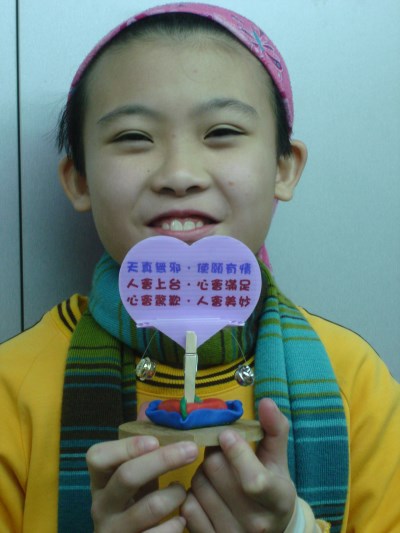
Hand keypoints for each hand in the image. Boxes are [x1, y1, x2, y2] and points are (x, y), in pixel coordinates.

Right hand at [86, 404, 198, 531]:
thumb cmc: (136, 501)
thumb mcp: (135, 472)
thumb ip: (141, 441)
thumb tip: (150, 408)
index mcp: (100, 480)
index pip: (97, 456)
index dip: (126, 446)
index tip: (155, 440)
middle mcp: (101, 505)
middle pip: (128, 476)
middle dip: (163, 460)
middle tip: (192, 449)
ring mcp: (113, 531)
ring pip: (149, 507)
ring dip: (175, 494)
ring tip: (183, 491)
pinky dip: (175, 526)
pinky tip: (181, 520)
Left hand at [181, 398, 295, 531]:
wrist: (269, 531)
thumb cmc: (272, 488)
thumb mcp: (278, 460)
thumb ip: (274, 429)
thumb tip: (267, 402)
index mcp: (278, 499)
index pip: (253, 479)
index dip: (236, 452)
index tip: (226, 433)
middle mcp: (256, 523)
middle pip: (216, 471)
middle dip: (214, 452)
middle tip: (218, 449)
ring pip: (198, 486)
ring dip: (201, 472)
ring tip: (214, 472)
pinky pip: (187, 507)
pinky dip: (191, 493)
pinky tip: (206, 492)